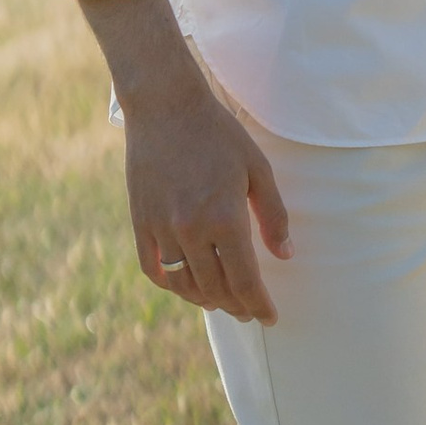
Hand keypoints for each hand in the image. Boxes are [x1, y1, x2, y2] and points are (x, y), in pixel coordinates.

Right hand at [121, 67, 290, 321]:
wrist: (165, 107)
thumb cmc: (219, 134)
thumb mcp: (258, 169)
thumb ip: (274, 216)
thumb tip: (285, 255)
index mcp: (225, 218)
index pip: (245, 280)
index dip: (259, 305)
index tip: (270, 317)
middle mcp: (191, 230)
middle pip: (216, 288)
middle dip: (237, 306)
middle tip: (250, 312)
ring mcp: (161, 228)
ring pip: (183, 283)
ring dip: (205, 299)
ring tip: (222, 302)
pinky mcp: (140, 222)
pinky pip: (153, 268)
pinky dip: (170, 284)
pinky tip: (185, 287)